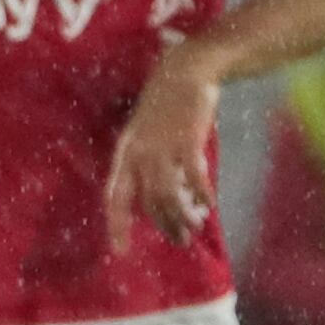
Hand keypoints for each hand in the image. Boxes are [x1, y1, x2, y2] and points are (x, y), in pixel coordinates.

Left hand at [104, 54, 220, 253]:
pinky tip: (210, 205)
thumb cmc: (166, 107)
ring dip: (182, 216)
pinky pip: (193, 176)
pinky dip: (202, 194)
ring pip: (169, 194)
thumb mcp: (146, 136)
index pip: (114, 196)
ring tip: (194, 229)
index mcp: (125, 153)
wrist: (184, 72)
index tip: (120, 252)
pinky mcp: (187, 140)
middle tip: (180, 241)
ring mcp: (162, 146)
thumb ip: (149, 166)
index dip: (116, 225)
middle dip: (164, 225)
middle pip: (148, 201)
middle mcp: (139, 153)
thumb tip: (163, 201)